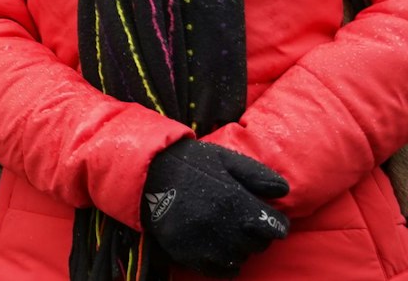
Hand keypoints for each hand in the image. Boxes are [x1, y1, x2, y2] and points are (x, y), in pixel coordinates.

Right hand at [141, 139, 289, 277]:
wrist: (144, 174)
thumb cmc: (189, 163)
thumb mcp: (225, 159)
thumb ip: (257, 174)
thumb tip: (284, 192)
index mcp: (236, 201)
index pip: (276, 227)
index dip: (275, 222)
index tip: (268, 218)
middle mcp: (223, 226)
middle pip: (259, 245)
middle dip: (257, 235)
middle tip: (245, 223)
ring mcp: (204, 243)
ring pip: (241, 258)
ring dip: (240, 248)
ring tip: (229, 234)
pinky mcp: (187, 253)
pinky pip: (220, 271)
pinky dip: (226, 264)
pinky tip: (220, 249)